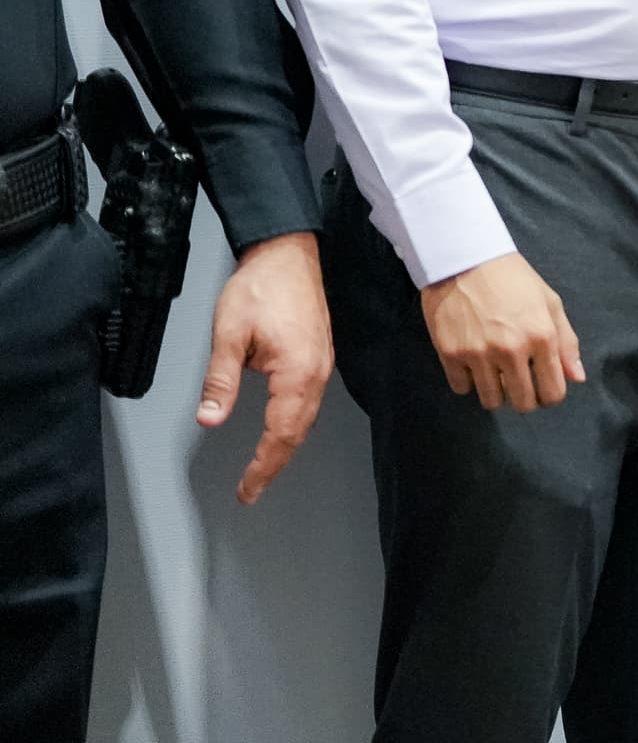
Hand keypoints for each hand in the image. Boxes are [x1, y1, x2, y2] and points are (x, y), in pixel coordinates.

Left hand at [198, 232, 332, 503]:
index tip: (247, 489)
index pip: (280, 434)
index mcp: (297, 373)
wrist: (287, 252)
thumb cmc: (262, 286)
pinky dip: (295, 423)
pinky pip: (310, 401)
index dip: (262, 467)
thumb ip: (220, 381)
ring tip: (265, 466)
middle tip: (253, 489)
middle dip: (275, 464)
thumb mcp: (229, 335)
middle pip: (298, 433)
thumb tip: (210, 418)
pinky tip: (284, 428)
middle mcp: (316, 373)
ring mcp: (322, 364)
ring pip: (307, 419)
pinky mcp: (319, 354)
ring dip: (286, 446)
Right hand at [420, 252, 583, 412]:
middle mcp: (511, 350)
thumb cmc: (513, 279)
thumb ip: (566, 342)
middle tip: (519, 381)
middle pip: (523, 403)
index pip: (552, 393)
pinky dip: (468, 380)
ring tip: (496, 371)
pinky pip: (462, 388)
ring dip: (496, 391)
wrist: (466, 259)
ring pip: (491, 401)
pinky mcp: (450, 354)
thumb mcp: (549, 302)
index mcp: (542, 337)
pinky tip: (473, 362)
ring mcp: (479, 354)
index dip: (550, 395)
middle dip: (525, 397)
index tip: (543, 387)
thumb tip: (577, 378)